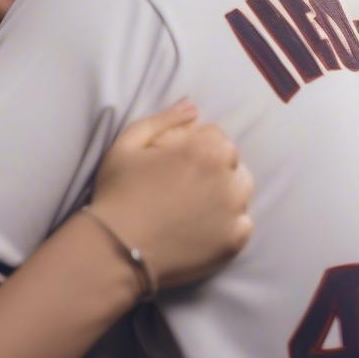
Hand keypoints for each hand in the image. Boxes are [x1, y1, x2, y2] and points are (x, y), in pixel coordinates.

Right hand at [89, 100, 252, 291]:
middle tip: (183, 185)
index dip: (195, 146)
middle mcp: (227, 178)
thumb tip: (193, 107)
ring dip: (225, 192)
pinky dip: (228, 223)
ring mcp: (233, 212)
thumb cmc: (117, 192)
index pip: (217, 137)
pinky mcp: (233, 242)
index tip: (176, 163)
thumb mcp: (128, 143)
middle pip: (232, 163)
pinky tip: (201, 227)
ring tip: (194, 205)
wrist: (115, 250)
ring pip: (242, 191)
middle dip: (214, 168)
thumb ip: (164, 119)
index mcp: (205, 150)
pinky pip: (243, 224)